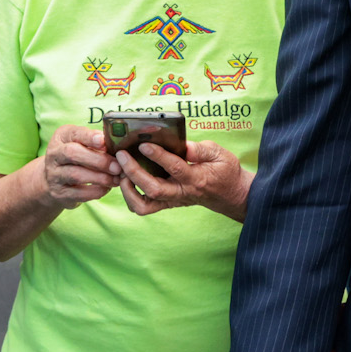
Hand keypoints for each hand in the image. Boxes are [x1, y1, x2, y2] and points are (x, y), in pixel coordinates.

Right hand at [39, 125, 117, 207]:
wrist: (54, 180)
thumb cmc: (76, 157)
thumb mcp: (81, 143)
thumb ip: (96, 142)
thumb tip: (116, 146)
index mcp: (61, 137)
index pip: (74, 133)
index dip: (89, 137)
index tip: (104, 141)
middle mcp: (54, 154)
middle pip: (72, 153)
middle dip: (98, 160)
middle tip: (117, 167)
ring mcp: (54, 175)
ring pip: (75, 175)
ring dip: (100, 178)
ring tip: (116, 179)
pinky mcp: (59, 193)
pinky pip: (79, 193)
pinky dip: (96, 191)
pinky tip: (107, 188)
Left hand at [115, 139, 250, 220]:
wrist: (229, 195)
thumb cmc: (224, 171)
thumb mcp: (220, 154)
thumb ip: (200, 150)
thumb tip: (182, 144)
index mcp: (196, 178)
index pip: (175, 168)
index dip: (158, 156)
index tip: (144, 144)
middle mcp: (182, 192)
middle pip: (153, 189)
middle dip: (134, 172)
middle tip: (122, 155)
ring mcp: (172, 200)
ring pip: (144, 205)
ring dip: (128, 189)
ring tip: (121, 171)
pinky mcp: (166, 203)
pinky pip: (143, 207)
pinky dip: (130, 196)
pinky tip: (127, 179)